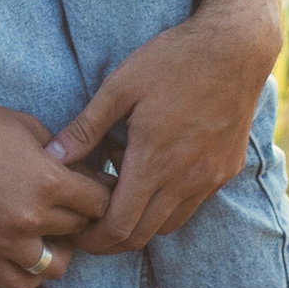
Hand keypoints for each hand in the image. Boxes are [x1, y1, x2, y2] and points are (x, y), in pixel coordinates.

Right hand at [0, 84, 113, 287]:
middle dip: (79, 214)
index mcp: (47, 181)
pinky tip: (25, 250)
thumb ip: (63, 157)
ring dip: (59, 247)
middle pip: (79, 230)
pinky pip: (20, 284)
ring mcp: (3, 242)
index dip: (100, 192)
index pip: (100, 202)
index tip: (94, 186)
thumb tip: (89, 174)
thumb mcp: (28, 127)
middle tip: (69, 201)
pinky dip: (29, 272)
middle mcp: (29, 217)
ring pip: (57, 264)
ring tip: (48, 229)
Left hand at [43, 3, 281, 253]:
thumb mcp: (120, 87)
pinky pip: (192, 205)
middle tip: (89, 221)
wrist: (236, 48)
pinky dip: (167, 204)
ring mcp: (209, 179)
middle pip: (142, 236)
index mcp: (154, 162)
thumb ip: (85, 128)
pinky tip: (154, 171)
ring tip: (121, 187)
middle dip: (111, 238)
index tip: (76, 229)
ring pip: (168, 225)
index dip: (93, 238)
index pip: (119, 227)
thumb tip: (52, 157)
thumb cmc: (172, 61)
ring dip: (141, 220)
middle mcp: (185, 180)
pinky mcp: (225, 172)